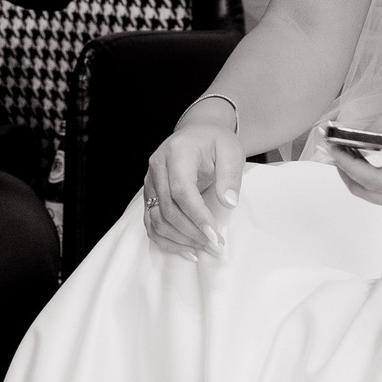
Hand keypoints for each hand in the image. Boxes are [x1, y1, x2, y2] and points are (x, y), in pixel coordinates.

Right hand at [142, 113, 242, 258]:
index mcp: (177, 152)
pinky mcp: (149, 194)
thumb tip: (228, 202)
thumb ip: (230, 176)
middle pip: (167, 208)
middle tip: (214, 246)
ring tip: (204, 249)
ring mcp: (150, 181)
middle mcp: (157, 167)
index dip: (196, 215)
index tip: (214, 234)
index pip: (181, 190)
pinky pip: (151, 222)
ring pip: (156, 219)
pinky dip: (166, 240)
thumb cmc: (216, 142)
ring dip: (180, 239)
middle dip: (191, 232)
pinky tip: (186, 249)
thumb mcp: (231, 151)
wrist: (198, 132)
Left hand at [331, 133, 381, 218]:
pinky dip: (365, 178)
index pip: (374, 180)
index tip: (333, 142)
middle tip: (327, 141)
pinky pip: (380, 195)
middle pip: (364, 191)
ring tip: (340, 147)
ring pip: (371, 195)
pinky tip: (362, 160)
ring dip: (351, 173)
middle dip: (341, 167)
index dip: (348, 163)